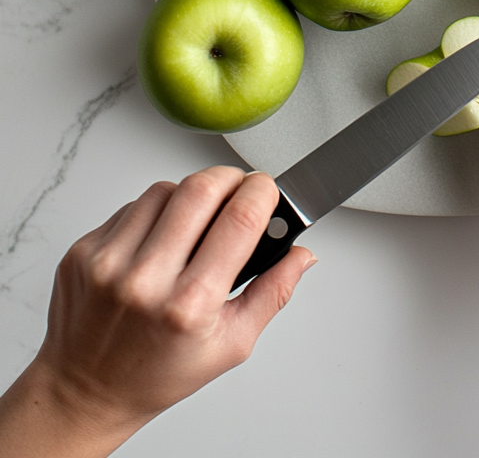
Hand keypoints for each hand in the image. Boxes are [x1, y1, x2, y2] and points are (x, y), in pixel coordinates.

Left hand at [0, 167, 314, 457]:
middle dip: (230, 179)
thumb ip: (273, 294)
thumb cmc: (158, 374)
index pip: (240, 218)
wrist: (86, 390)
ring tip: (194, 224)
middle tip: (238, 191)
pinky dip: (154, 212)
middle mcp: (145, 280)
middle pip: (201, 187)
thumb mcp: (230, 345)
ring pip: (166, 189)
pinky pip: (132, 206)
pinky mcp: (85, 250)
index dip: (262, 192)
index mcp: (189, 305)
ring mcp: (109, 261)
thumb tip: (302, 255)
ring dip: (190, 195)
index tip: (267, 191)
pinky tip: (159, 240)